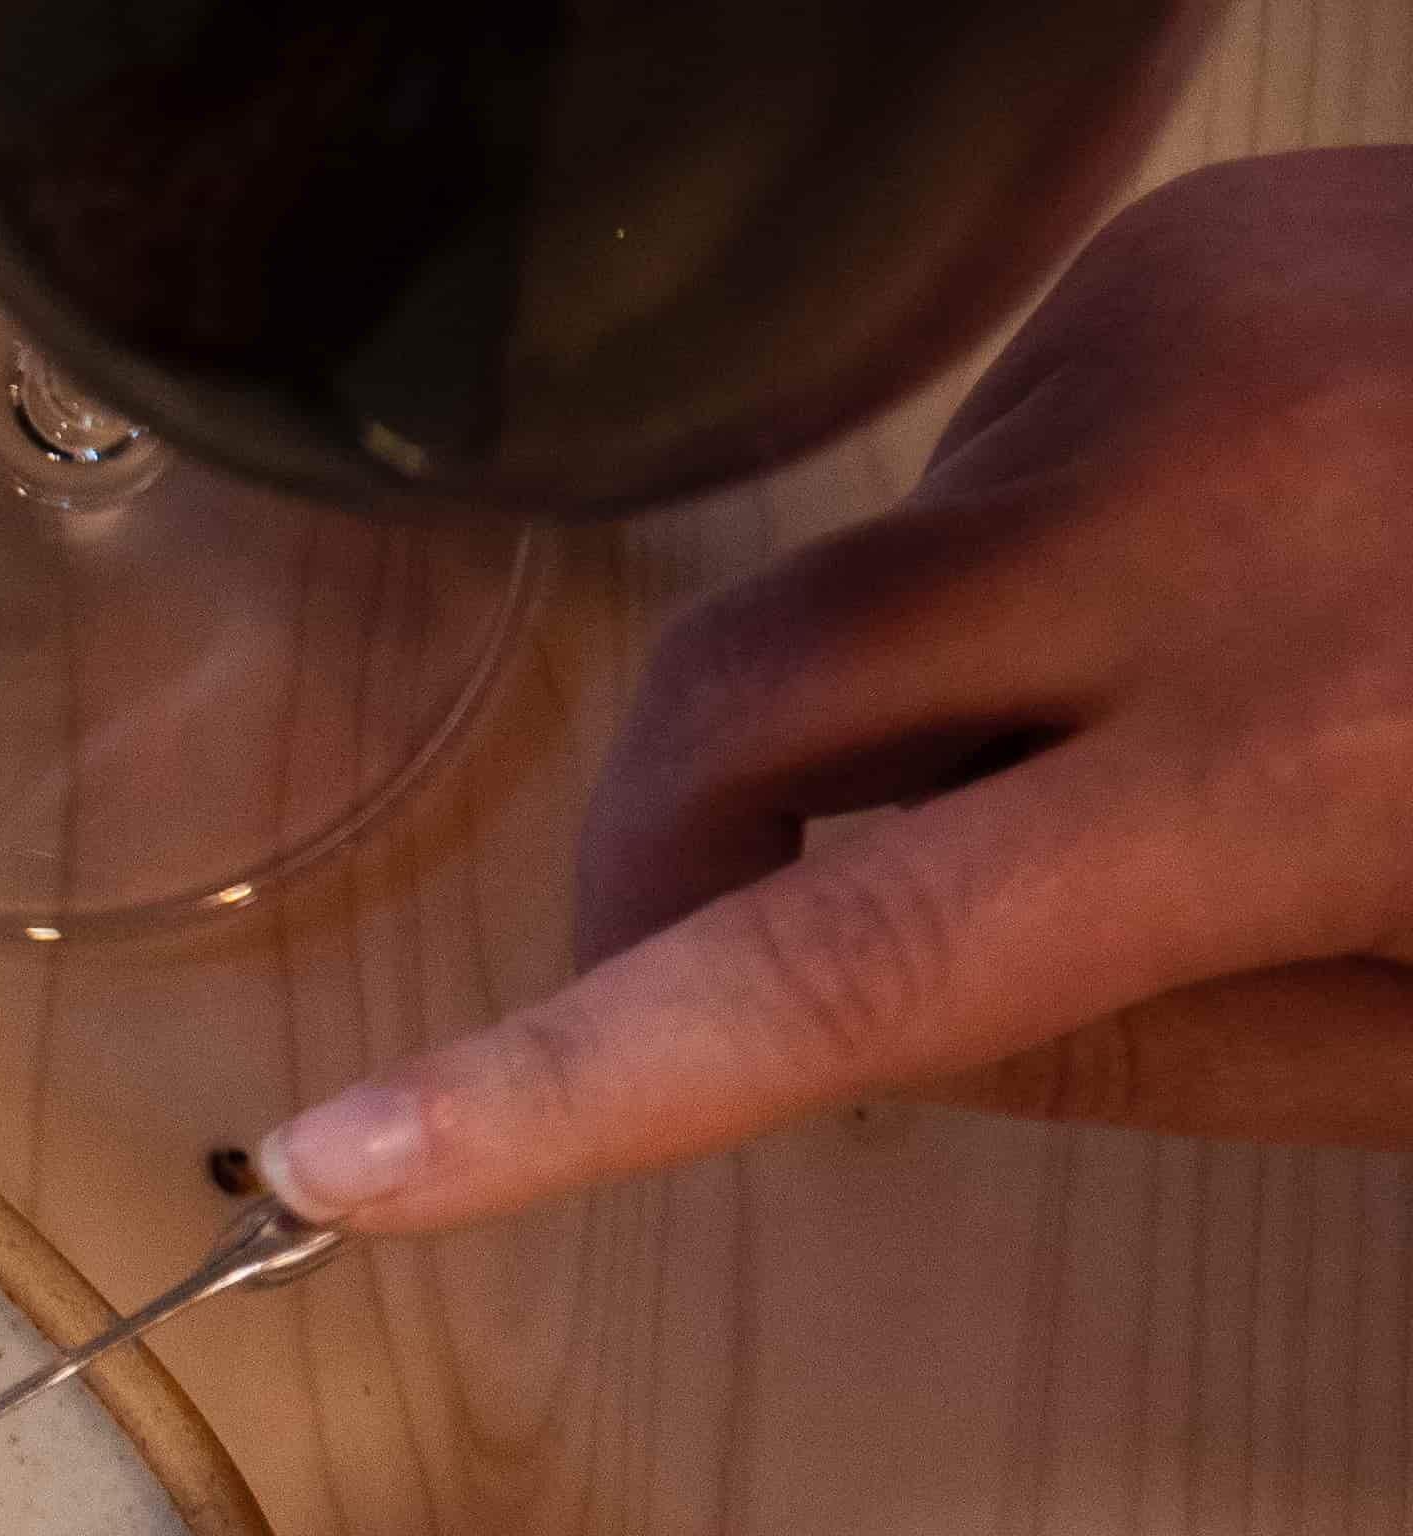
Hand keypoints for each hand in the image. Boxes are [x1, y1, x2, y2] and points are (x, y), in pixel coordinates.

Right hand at [260, 150, 1412, 1232]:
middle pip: (741, 717)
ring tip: (1176, 709)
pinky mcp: (1214, 243)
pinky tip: (1238, 558)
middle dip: (664, 864)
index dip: (574, 1088)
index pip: (840, 969)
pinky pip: (994, 445)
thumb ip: (1160, 1059)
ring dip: (933, 694)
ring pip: (871, 586)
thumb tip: (875, 1028)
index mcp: (1315, 766)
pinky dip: (1050, 548)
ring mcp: (1211, 345)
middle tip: (698, 964)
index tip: (354, 1157)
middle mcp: (1230, 524)